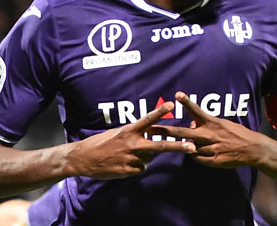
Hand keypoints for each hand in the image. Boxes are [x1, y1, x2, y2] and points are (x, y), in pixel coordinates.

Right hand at [67, 101, 194, 178]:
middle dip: (178, 146)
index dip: (160, 112)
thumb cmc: (100, 143)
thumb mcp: (117, 134)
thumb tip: (148, 139)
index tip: (172, 104)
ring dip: (144, 157)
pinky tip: (123, 164)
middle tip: (192, 147)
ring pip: (149, 158)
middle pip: (159, 145)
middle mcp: (132, 144)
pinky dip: (135, 167)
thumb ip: (134, 135)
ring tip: (127, 155)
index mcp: (128, 131)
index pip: (147, 120)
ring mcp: (130, 158)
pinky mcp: (127, 171)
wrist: (83, 158)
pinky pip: (140, 168)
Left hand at [148, 92, 262, 168]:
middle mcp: (209, 135)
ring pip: (189, 148)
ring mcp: (210, 148)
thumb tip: (191, 124)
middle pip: (183, 133)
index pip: (196, 110)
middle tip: (151, 129)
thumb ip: (204, 123)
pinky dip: (195, 155)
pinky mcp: (212, 160)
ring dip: (184, 146)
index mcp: (211, 123)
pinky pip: (197, 158)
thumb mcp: (220, 123)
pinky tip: (198, 153)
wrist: (252, 149)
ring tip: (175, 145)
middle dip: (165, 131)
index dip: (187, 102)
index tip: (177, 94)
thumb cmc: (234, 133)